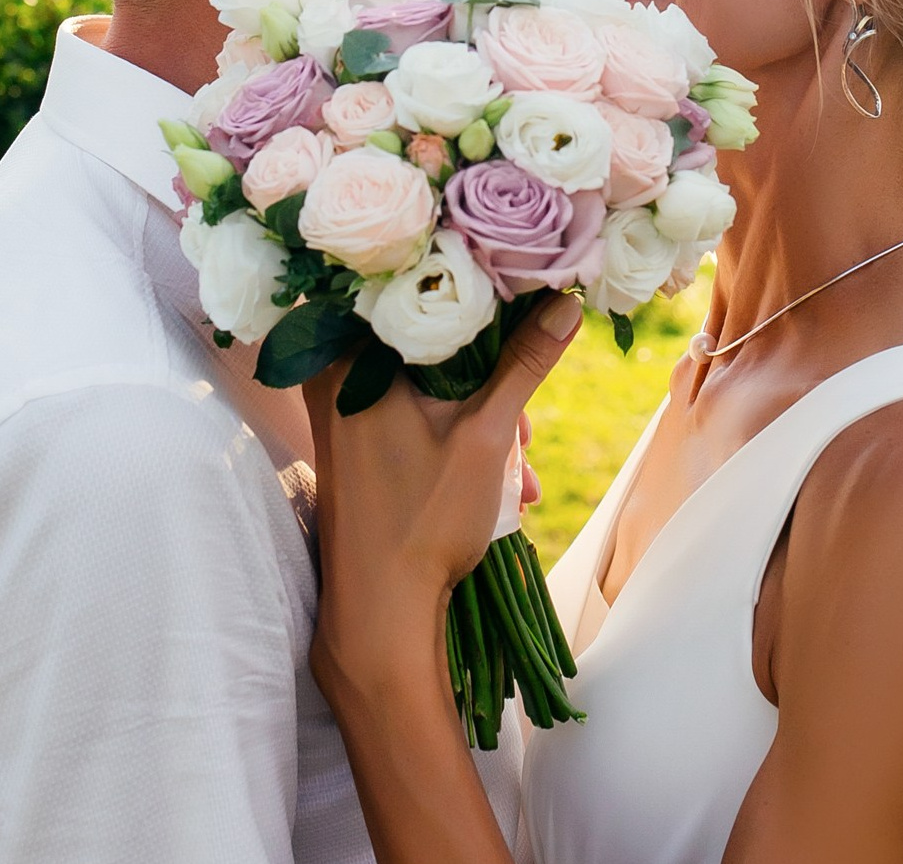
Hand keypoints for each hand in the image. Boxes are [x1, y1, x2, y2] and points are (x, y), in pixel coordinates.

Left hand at [302, 294, 580, 704]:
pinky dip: (455, 430)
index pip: (416, 290)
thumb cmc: (424, 520)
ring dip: (479, 409)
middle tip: (523, 420)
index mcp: (356, 360)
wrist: (379, 612)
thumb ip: (525, 363)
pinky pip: (412, 410)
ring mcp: (340, 410)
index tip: (518, 305)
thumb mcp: (487, 435)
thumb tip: (565, 301)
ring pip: (425, 379)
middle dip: (487, 372)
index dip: (473, 297)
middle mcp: (337, 376)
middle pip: (426, 338)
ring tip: (518, 463)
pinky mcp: (352, 439)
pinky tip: (498, 478)